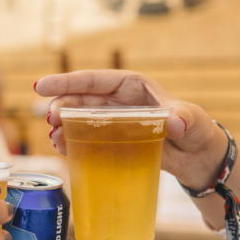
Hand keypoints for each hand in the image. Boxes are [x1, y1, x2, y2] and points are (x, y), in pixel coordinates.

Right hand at [35, 69, 227, 189]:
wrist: (199, 159)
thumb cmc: (197, 131)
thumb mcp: (194, 122)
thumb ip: (185, 119)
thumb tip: (174, 121)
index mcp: (132, 86)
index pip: (95, 80)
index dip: (67, 82)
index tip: (41, 86)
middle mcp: (118, 101)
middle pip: (81, 99)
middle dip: (61, 106)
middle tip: (50, 120)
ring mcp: (113, 122)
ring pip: (79, 118)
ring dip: (63, 126)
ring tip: (53, 138)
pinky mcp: (112, 141)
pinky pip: (86, 139)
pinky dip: (72, 142)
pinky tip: (62, 148)